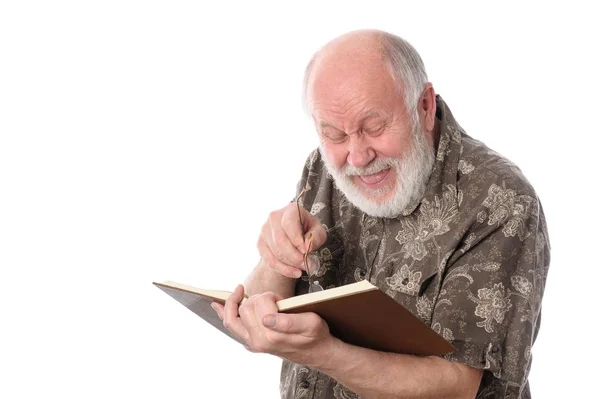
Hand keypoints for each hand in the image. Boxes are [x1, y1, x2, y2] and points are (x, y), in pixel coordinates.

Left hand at [212, 285, 338, 368]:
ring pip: (232, 318)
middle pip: (245, 307)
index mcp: (272, 335)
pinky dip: (224, 313)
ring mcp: (254, 343)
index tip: (281, 300)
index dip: (272, 296)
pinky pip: (232, 326)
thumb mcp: (311, 323)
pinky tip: (217, 305)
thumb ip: (289, 321)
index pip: (260, 302)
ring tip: (243, 293)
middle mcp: (259, 341)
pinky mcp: (252, 343)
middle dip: (259, 298)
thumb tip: (266, 318)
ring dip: (237, 303)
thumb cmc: (316, 335)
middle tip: (275, 301)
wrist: (317, 353)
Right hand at [257, 202, 326, 278]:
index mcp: (290, 209)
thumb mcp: (318, 231)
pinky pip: (270, 260)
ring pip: (275, 252)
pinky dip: (283, 269)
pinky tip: (294, 272)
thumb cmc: (308, 230)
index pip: (288, 224)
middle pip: (280, 240)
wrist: (294, 235)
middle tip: (307, 264)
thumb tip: (306, 247)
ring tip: (304, 268)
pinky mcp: (260, 243)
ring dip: (291, 264)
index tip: (306, 251)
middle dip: (295, 256)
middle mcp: (274, 217)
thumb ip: (316, 237)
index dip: (297, 240)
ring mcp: (264, 230)